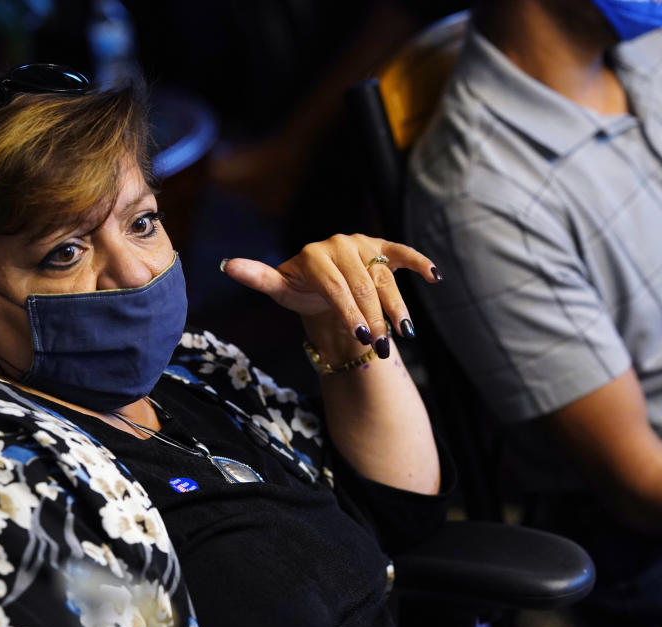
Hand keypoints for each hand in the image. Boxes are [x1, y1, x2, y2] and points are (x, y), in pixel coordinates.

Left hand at [221, 233, 440, 348]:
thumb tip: (227, 264)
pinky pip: (402, 254)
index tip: (360, 335)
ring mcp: (363, 245)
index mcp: (314, 255)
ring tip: (404, 333)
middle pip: (363, 286)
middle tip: (381, 346)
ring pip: (385, 277)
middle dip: (373, 318)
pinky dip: (418, 263)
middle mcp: (339, 244)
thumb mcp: (280, 289)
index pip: (335, 287)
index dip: (348, 311)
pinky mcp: (382, 247)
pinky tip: (435, 277)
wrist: (322, 283)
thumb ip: (258, 277)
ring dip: (397, 306)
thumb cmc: (300, 291)